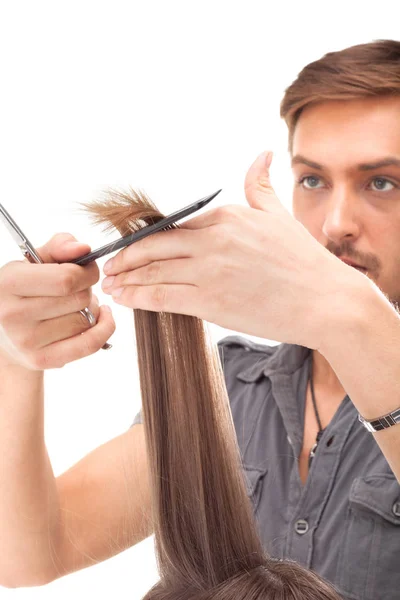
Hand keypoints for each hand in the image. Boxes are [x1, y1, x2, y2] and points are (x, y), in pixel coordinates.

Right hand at [0, 234, 114, 369]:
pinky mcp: (41, 360)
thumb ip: (60, 246)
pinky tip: (101, 317)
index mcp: (9, 282)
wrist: (3, 331)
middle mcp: (13, 314)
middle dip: (88, 290)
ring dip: (90, 310)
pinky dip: (103, 329)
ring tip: (74, 306)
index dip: (87, 272)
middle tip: (78, 289)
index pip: (66, 279)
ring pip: (85, 320)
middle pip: (79, 299)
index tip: (87, 270)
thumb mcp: (33, 261)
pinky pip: (89, 344)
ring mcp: (26, 341)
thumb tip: (84, 248)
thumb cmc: (25, 290)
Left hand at [101, 152, 361, 348]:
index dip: (144, 238)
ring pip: (153, 271)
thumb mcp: (279, 215)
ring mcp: (209, 270)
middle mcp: (212, 239)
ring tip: (110, 285)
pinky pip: (162, 296)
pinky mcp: (210, 301)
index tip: (129, 246)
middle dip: (125, 258)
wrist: (325, 302)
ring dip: (126, 279)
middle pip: (153, 246)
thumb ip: (259, 186)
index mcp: (225, 216)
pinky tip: (125, 299)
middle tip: (108, 267)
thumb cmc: (304, 262)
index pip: (171, 226)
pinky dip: (138, 297)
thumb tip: (261, 154)